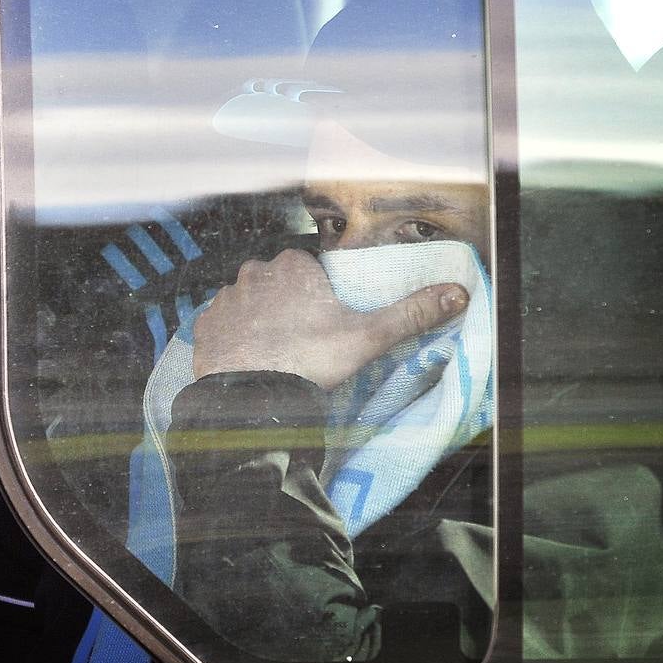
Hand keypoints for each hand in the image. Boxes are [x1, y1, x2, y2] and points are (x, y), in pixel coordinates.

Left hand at [192, 248, 468, 389]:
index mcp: (293, 265)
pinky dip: (234, 340)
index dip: (319, 296)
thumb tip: (459, 294)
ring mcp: (224, 298)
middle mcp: (253, 272)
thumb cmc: (311, 360)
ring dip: (259, 322)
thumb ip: (411, 314)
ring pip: (248, 304)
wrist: (253, 397)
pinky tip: (247, 361)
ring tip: (276, 355)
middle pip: (277, 285)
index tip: (326, 323)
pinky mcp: (203, 326)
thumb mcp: (368, 338)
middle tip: (304, 342)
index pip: (309, 271)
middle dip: (288, 306)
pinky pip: (222, 326)